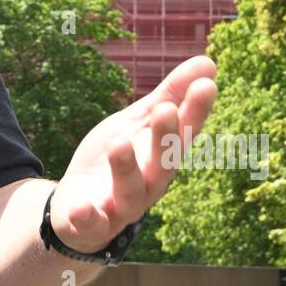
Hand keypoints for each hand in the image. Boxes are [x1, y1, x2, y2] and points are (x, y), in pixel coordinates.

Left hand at [48, 55, 217, 253]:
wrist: (77, 208)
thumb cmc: (118, 159)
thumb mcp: (138, 123)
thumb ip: (169, 96)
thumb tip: (208, 62)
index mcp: (162, 156)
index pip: (183, 133)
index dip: (195, 111)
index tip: (206, 84)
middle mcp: (149, 184)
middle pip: (163, 163)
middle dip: (165, 138)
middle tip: (165, 110)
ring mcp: (121, 206)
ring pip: (130, 192)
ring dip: (126, 169)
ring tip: (119, 143)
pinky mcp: (91, 223)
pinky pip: (91, 223)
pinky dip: (87, 216)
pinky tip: (81, 208)